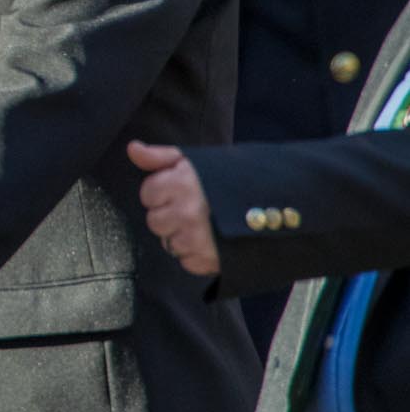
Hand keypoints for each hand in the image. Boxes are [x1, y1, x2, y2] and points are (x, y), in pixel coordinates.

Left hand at [128, 140, 219, 275]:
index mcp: (181, 184)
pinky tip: (212, 241)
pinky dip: (197, 255)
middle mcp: (186, 213)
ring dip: (183, 237)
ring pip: (169, 244)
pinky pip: (187, 263)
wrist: (278, 204)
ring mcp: (198, 239)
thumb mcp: (195, 161)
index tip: (180, 191)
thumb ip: (160, 156)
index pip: (147, 195)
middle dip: (169, 215)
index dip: (162, 192)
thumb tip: (133, 149)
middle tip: (193, 209)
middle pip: (155, 222)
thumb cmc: (231, 179)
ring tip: (205, 225)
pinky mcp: (211, 260)